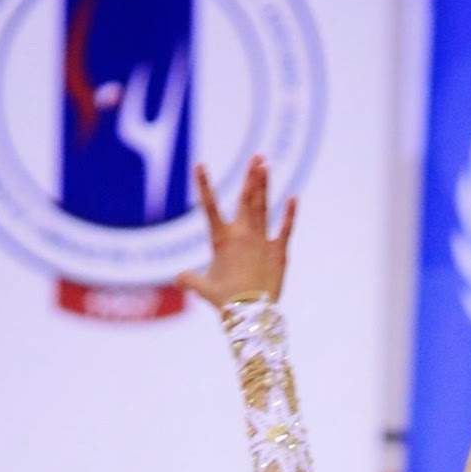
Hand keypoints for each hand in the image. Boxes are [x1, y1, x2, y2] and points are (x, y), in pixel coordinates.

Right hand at [177, 156, 296, 308]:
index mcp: (221, 240)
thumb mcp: (203, 289)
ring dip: (264, 185)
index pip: (209, 208)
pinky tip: (294, 198)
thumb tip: (176, 280)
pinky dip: (290, 214)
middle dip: (251, 177)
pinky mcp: (279, 252)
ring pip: (263, 207)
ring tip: (266, 165)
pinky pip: (286, 229)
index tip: (199, 165)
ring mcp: (261, 241)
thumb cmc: (225, 302)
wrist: (250, 314)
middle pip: (245, 199)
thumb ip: (189, 280)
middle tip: (257, 157)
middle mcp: (242, 235)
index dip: (203, 186)